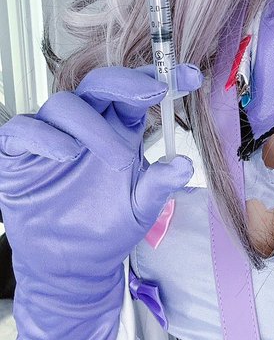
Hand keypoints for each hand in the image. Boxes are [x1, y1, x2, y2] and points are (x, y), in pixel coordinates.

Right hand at [0, 63, 201, 339]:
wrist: (70, 264)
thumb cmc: (108, 227)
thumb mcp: (140, 208)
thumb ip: (159, 185)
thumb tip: (185, 165)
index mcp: (119, 128)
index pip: (137, 92)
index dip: (161, 78)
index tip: (190, 76)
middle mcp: (86, 124)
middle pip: (99, 85)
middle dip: (126, 82)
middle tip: (152, 92)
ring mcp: (51, 135)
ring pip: (64, 104)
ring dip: (89, 122)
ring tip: (109, 155)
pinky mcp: (18, 153)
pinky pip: (22, 129)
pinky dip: (42, 135)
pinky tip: (64, 152)